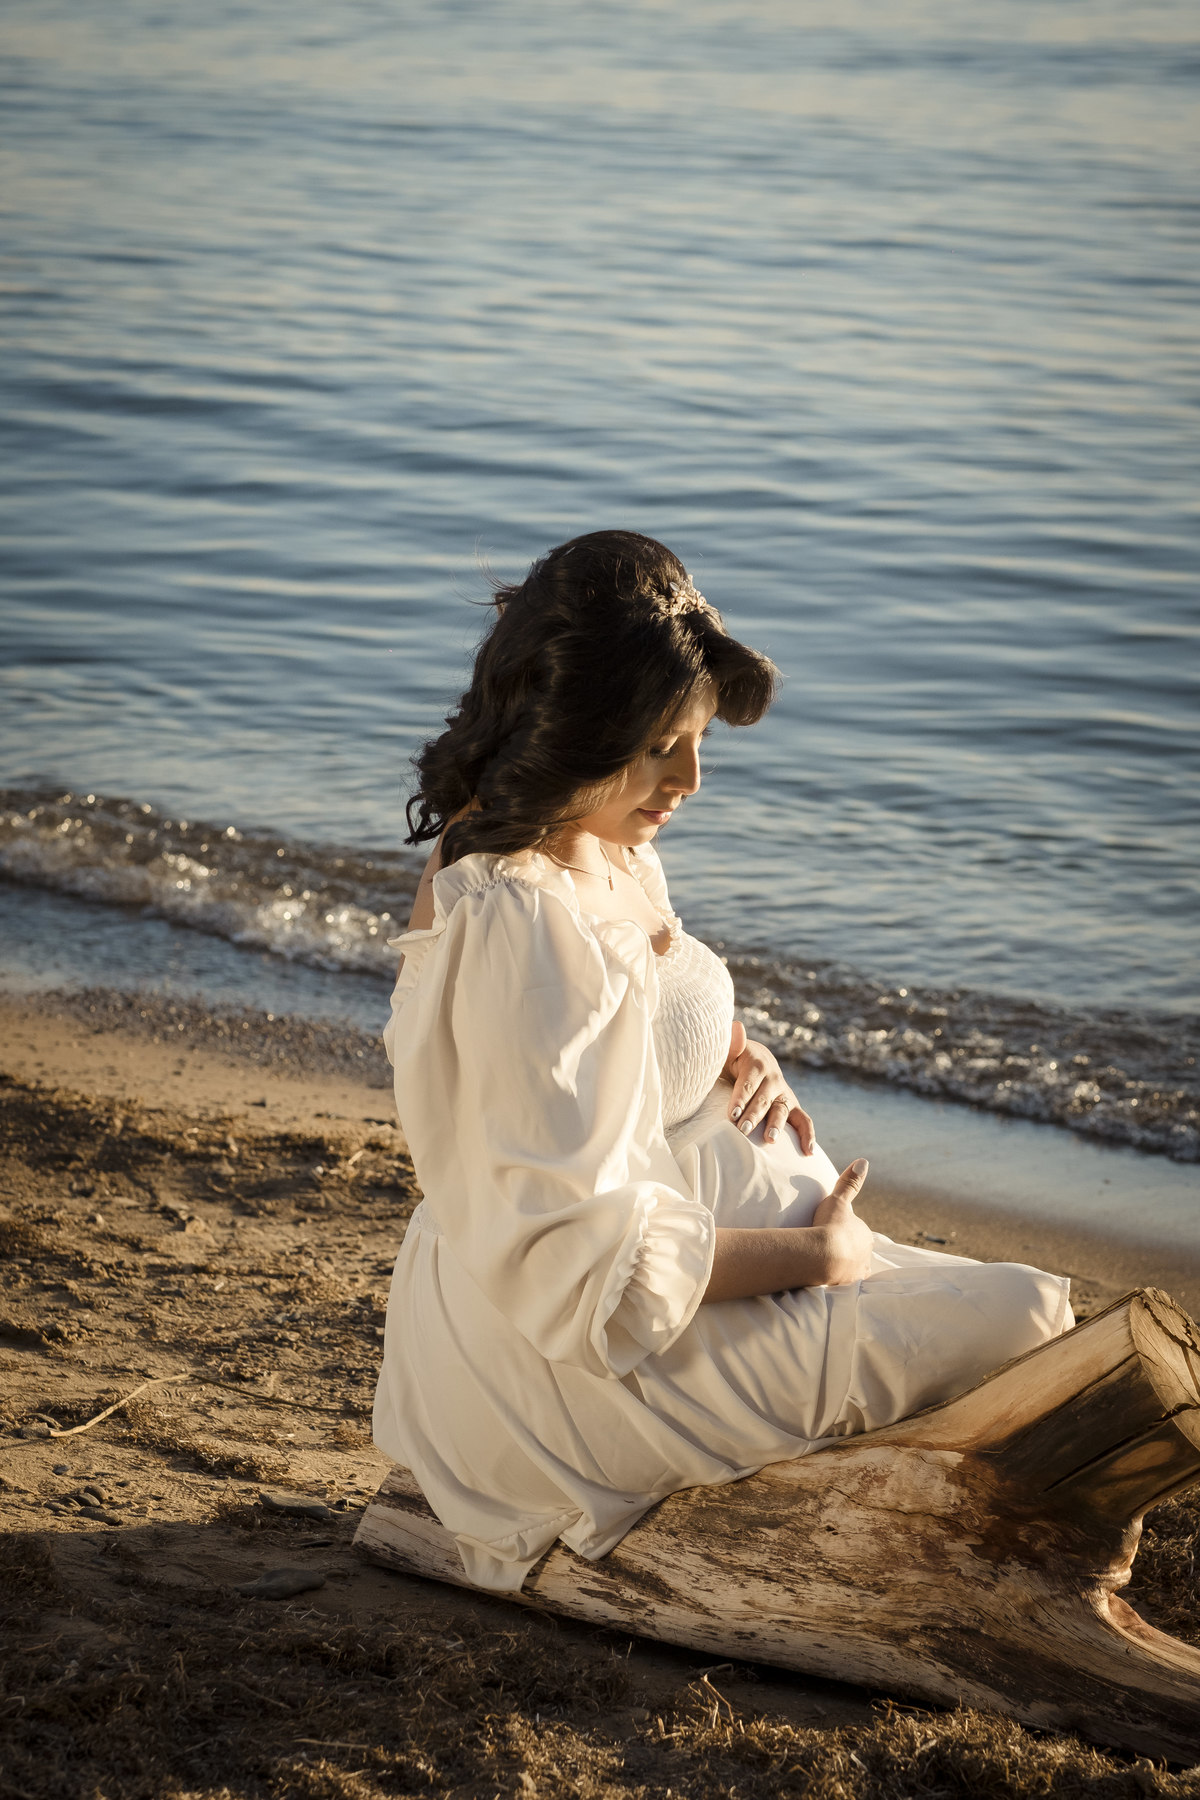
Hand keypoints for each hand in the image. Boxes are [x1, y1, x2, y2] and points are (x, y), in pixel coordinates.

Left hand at [725, 1031, 814, 1152]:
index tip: (732, 1114)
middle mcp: (774, 1078)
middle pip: (764, 1099)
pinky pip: (803, 1121)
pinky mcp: (791, 1106)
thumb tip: (735, 1027)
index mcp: (757, 1064)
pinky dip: (808, 1135)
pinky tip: (808, 1152)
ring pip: (782, 1110)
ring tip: (771, 1139)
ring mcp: (784, 1093)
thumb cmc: (733, 1060)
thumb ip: (731, 1042)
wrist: (753, 1061)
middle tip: (743, 1130)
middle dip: (754, 1115)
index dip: (741, 1098)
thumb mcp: (729, 1050)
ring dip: (777, 1124)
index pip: (748, 1083)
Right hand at [811, 1159, 873, 1284]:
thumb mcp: (838, 1200)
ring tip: (829, 1265)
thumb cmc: (830, 1225)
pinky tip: (831, 1280)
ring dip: (845, 1266)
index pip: (858, 1234)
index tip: (834, 1232)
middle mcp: (866, 1254)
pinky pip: (846, 1283)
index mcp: (865, 1235)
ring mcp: (857, 1271)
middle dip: (847, 1250)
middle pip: (857, 1252)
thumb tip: (863, 1161)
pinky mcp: (846, 1285)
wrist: (821, 1254)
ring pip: (853, 1268)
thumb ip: (850, 1182)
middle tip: (829, 1248)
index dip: (846, 1233)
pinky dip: (840, 1280)